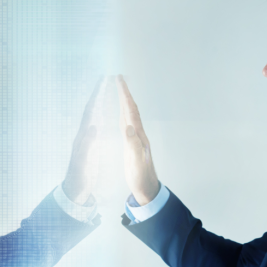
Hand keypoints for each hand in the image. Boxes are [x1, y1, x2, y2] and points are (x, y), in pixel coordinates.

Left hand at [62, 77, 106, 204]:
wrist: (74, 190)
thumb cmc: (79, 178)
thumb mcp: (84, 161)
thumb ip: (88, 144)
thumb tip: (94, 126)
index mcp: (84, 135)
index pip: (91, 110)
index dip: (97, 95)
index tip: (104, 81)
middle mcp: (84, 134)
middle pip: (91, 108)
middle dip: (98, 93)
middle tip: (105, 78)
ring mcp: (86, 139)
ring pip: (93, 115)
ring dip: (99, 101)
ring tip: (104, 89)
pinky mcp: (90, 145)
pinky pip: (95, 124)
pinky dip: (100, 115)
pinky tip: (103, 113)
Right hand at [116, 75, 159, 205]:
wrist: (147, 187)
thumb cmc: (141, 177)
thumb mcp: (136, 161)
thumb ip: (132, 144)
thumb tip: (127, 127)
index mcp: (138, 135)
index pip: (130, 110)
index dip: (125, 95)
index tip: (119, 80)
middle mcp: (138, 134)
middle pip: (131, 109)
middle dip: (125, 93)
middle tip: (119, 79)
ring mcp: (135, 139)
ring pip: (129, 116)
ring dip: (124, 102)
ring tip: (120, 91)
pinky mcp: (131, 145)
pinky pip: (126, 125)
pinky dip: (122, 116)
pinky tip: (121, 115)